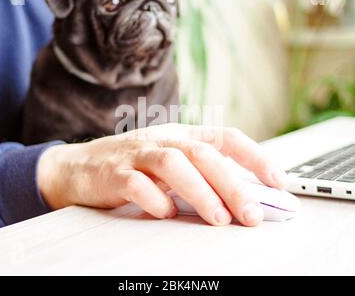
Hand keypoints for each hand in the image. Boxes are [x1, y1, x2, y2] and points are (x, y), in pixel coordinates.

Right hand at [37, 124, 287, 226]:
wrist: (75, 168)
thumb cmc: (130, 168)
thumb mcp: (167, 166)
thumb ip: (198, 177)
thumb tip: (241, 198)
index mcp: (179, 135)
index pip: (224, 137)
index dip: (255, 156)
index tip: (279, 181)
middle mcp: (161, 139)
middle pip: (203, 154)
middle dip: (233, 184)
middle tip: (251, 214)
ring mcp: (136, 154)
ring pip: (174, 164)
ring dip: (201, 192)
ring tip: (219, 219)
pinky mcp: (113, 174)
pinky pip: (138, 185)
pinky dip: (157, 201)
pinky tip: (167, 213)